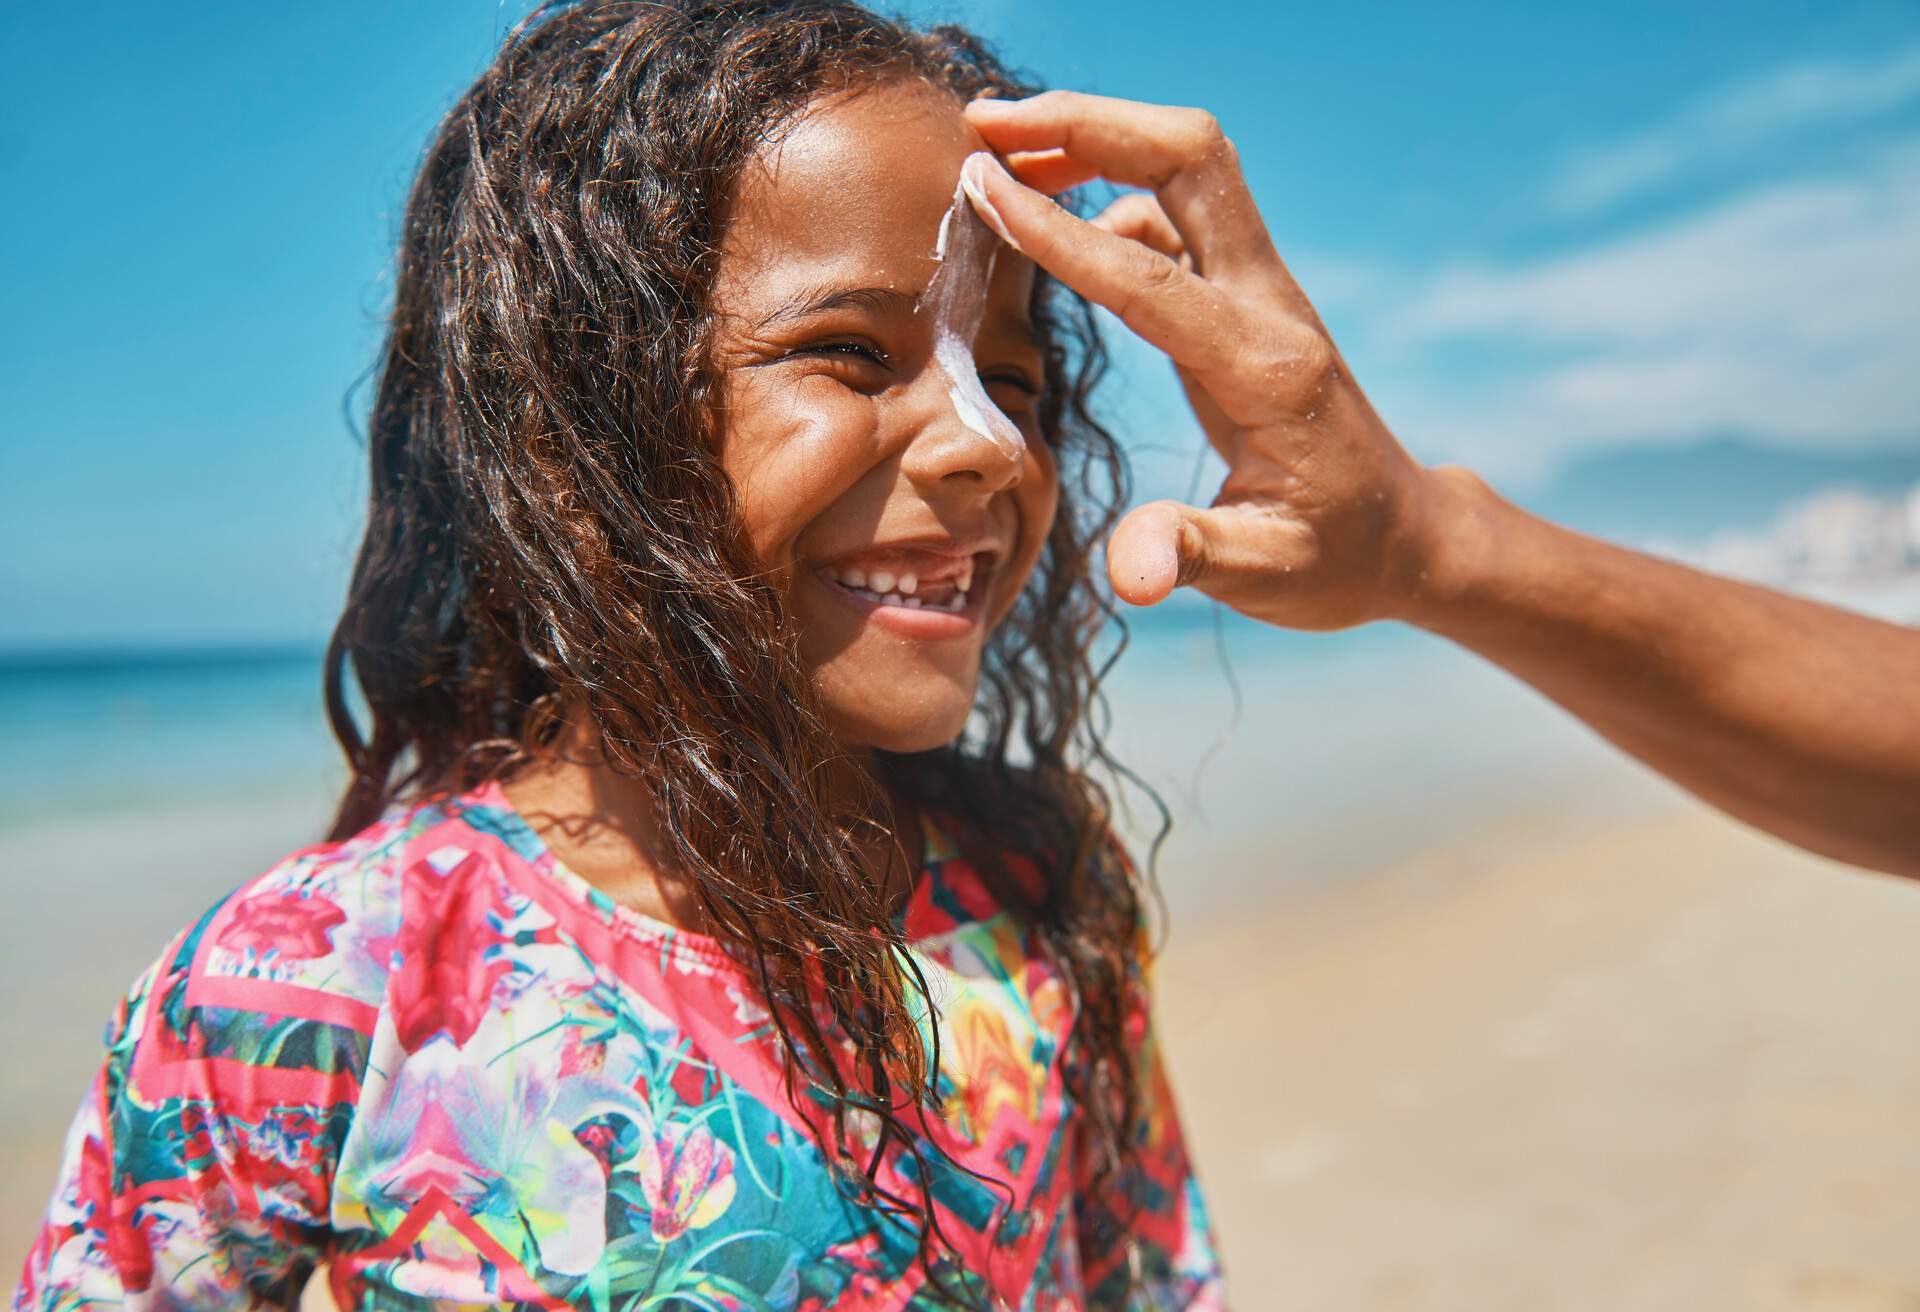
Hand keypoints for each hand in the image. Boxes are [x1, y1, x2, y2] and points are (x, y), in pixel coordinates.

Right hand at [963, 91, 1445, 629]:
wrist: (1401, 536)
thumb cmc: (1332, 560)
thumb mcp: (1265, 577)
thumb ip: (1191, 558)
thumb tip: (1130, 573)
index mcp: (1265, 369)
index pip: (1152, 277)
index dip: (1060, 231)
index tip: (980, 188)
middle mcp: (1267, 306)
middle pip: (1190, 159)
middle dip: (1087, 123)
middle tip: (983, 124)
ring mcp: (1258, 291)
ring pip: (1184, 165)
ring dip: (1094, 138)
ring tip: (995, 155)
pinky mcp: (1241, 296)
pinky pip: (1173, 211)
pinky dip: (1106, 189)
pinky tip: (1049, 216)